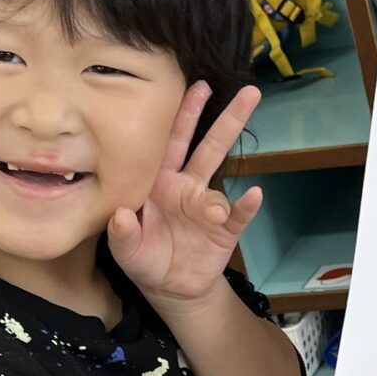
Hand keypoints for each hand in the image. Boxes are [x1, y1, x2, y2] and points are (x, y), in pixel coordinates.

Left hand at [110, 84, 261, 305]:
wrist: (170, 288)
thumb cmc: (143, 258)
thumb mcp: (125, 249)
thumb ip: (122, 233)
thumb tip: (122, 215)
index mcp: (159, 182)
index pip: (171, 142)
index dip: (183, 115)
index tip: (195, 87)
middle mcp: (186, 186)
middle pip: (208, 146)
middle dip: (226, 118)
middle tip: (248, 92)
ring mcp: (207, 206)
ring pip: (222, 175)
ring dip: (226, 164)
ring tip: (223, 183)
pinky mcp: (225, 229)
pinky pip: (238, 214)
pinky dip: (246, 206)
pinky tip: (254, 196)